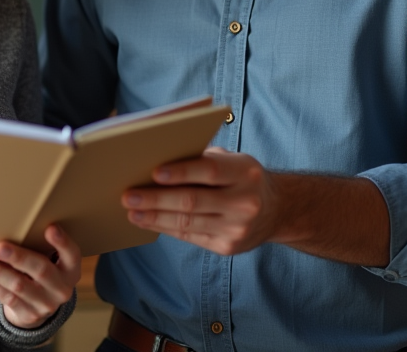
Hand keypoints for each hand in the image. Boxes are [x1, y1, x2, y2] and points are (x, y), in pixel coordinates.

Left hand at [0, 224, 81, 328]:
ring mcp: (46, 304)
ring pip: (19, 285)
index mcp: (71, 269)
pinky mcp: (29, 314)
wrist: (39, 306)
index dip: (62, 242)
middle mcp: (62, 288)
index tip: (50, 228)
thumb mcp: (49, 261)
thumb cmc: (41, 272)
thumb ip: (39, 248)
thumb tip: (11, 227)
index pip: (72, 254)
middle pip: (41, 270)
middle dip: (18, 257)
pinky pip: (7, 298)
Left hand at [122, 147, 279, 255]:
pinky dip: (165, 228)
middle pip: (193, 201)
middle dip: (157, 199)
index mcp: (245, 172)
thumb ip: (204, 159)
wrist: (277, 211)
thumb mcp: (234, 160)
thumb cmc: (243, 178)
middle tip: (129, 195)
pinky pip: (190, 237)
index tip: (154, 172)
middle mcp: (244, 202)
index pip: (210, 170)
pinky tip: (148, 222)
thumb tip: (158, 163)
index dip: (181, 171)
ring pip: (187, 222)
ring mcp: (237, 228)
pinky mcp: (227, 247)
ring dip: (155, 217)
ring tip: (132, 211)